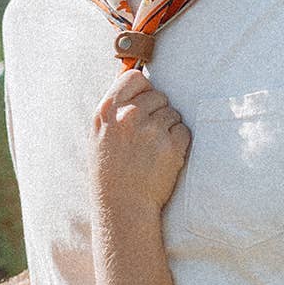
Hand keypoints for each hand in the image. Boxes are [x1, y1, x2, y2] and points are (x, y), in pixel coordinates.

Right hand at [91, 69, 190, 213]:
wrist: (122, 207)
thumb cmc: (110, 172)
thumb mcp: (99, 135)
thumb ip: (115, 108)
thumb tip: (137, 77)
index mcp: (107, 111)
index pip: (135, 77)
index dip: (143, 89)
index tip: (143, 104)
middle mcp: (128, 116)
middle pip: (159, 96)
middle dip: (157, 113)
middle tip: (146, 138)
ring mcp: (151, 130)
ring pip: (173, 114)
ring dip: (168, 130)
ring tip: (152, 152)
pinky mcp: (171, 145)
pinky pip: (184, 131)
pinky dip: (179, 144)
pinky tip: (163, 159)